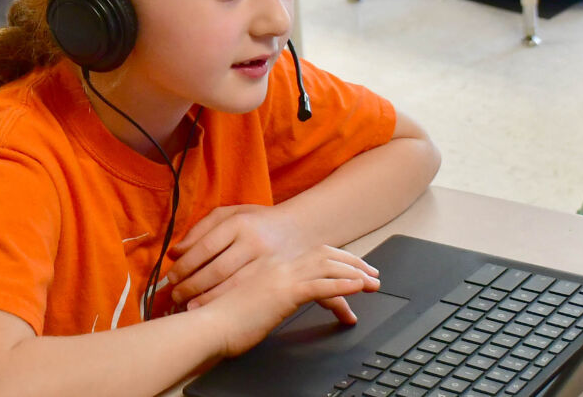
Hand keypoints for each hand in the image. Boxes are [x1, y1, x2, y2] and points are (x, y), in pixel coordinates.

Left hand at [169, 204, 305, 309]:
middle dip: (192, 286)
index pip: (206, 247)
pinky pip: (246, 294)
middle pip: (216, 269)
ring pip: (231, 286)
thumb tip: (174, 252)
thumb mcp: (231, 214)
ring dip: (206, 298)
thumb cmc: (258, 222)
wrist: (302, 229)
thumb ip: (200, 230)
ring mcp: (267, 262)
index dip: (186, 265)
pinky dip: (225, 302)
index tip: (171, 278)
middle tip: (174, 296)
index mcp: (238, 223)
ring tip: (188, 306)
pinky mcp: (276, 278)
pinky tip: (212, 309)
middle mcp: (253, 242)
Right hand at [193, 245, 381, 358]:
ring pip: (327, 268)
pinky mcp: (284, 293)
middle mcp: (279, 267)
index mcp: (271, 267)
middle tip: (372, 274)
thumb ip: (266, 301)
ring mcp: (282, 278)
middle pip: (324, 257)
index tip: (353, 268)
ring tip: (374, 282)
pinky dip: (343, 285)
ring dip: (354, 273)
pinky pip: (321, 286)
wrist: (208, 326)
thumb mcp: (251, 305)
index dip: (336, 259)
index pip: (311, 256)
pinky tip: (358, 288)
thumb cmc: (224, 321)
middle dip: (352, 263)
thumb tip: (274, 309)